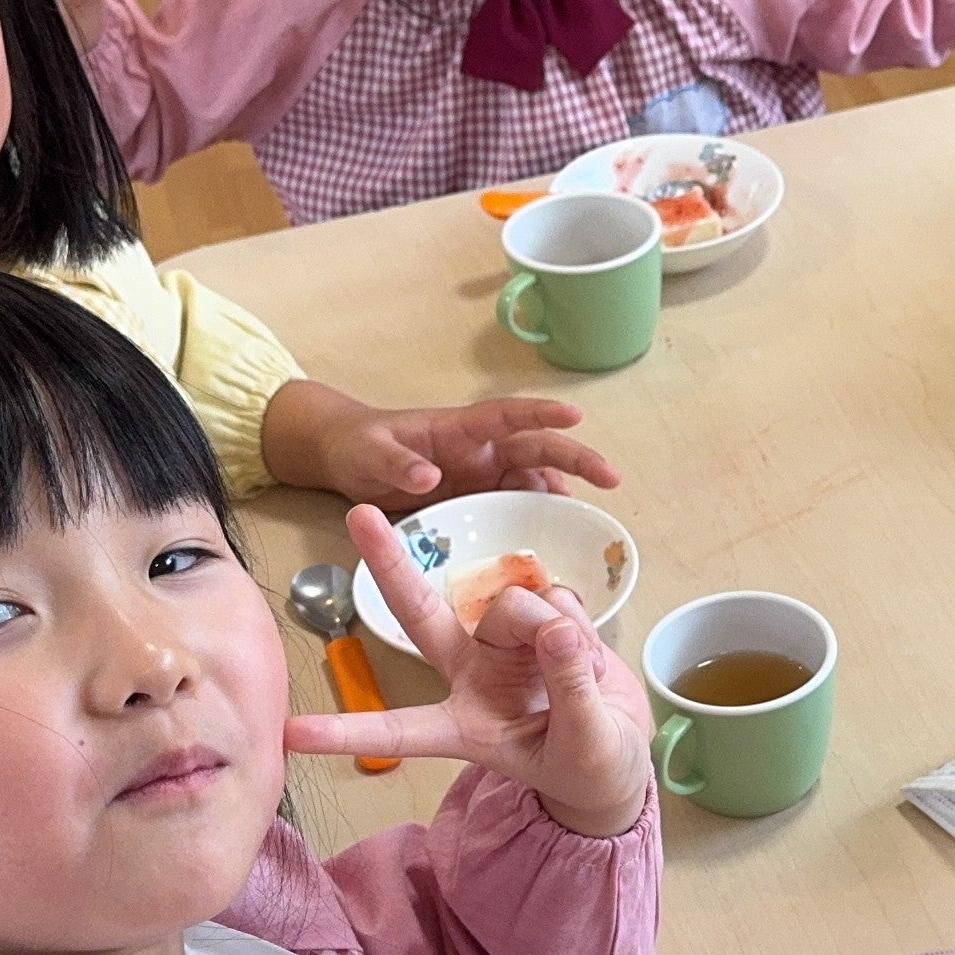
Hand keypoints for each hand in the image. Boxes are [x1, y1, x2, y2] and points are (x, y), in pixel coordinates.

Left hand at [256, 381, 619, 505]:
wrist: (343, 458)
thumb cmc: (356, 445)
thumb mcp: (369, 453)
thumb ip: (397, 462)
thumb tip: (428, 475)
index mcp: (460, 429)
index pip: (508, 416)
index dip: (541, 414)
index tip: (575, 415)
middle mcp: (480, 449)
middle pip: (537, 448)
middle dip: (576, 459)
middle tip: (611, 478)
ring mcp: (482, 474)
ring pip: (534, 479)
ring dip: (564, 493)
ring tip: (592, 520)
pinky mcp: (476, 498)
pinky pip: (515, 505)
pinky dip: (538, 517)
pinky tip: (555, 539)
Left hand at [286, 504, 651, 831]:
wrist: (620, 754)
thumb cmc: (589, 766)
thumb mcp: (586, 745)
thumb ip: (571, 690)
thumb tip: (555, 631)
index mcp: (461, 725)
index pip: (397, 729)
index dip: (347, 731)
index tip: (292, 734)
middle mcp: (469, 674)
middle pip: (419, 611)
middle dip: (390, 563)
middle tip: (358, 514)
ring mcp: (501, 643)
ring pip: (513, 603)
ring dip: (554, 624)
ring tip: (582, 669)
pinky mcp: (539, 619)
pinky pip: (554, 596)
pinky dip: (577, 619)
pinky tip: (585, 650)